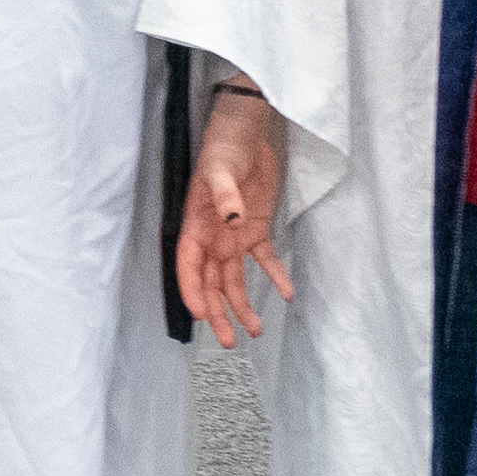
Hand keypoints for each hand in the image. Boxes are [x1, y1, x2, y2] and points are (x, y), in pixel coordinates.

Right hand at [173, 90, 295, 345]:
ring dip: (243, 305)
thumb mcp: (221, 169)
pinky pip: (265, 260)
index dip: (193, 292)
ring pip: (235, 280)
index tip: (203, 315)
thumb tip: (232, 220)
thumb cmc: (223, 149)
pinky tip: (286, 294)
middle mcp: (213, 238)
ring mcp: (234, 237)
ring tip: (255, 331)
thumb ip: (226, 196)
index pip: (190, 267)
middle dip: (219, 312)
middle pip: (211, 283)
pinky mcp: (257, 230)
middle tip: (227, 341)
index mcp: (196, 226)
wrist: (247, 134)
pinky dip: (275, 277)